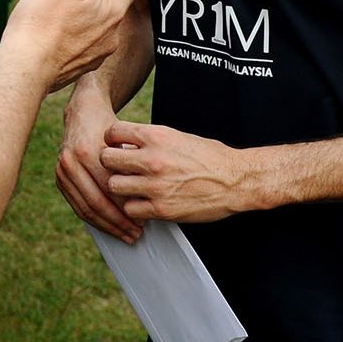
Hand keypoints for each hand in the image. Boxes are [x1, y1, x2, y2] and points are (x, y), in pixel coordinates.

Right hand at [0, 0, 140, 89]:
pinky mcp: (81, 62)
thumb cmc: (42, 25)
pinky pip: (83, 36)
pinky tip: (51, 25)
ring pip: (94, 17)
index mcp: (113, 10)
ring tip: (52, 1)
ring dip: (78, 3)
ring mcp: (97, 51)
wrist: (25, 68)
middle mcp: (111, 33)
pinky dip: (71, 25)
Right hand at [56, 83, 143, 242]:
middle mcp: (72, 161)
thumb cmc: (110, 127)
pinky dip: (94, 219)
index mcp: (88, 151)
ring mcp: (62, 169)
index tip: (144, 220)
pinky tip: (109, 226)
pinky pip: (77, 205)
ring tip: (125, 234)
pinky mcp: (59, 176)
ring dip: (106, 225)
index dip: (127, 207)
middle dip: (118, 222)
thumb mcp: (125, 140)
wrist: (84, 111)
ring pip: (85, 207)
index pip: (109, 189)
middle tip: (136, 233)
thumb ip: (131, 165)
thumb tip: (145, 199)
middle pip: (96, 202)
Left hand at [98, 119, 268, 222]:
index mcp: (157, 136)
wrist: (236, 180)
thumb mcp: (178, 137)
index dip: (111, 140)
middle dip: (110, 164)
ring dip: (120, 187)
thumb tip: (125, 143)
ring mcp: (156, 186)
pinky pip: (130, 209)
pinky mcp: (161, 209)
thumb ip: (150, 140)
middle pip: (106, 159)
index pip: (113, 132)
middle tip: (120, 169)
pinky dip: (134, 207)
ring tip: (131, 187)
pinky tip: (144, 203)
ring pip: (113, 186)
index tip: (116, 146)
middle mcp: (153, 159)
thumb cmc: (209, 156)